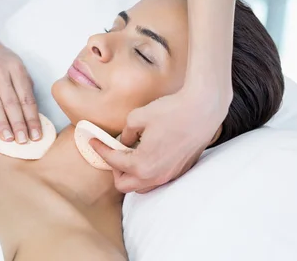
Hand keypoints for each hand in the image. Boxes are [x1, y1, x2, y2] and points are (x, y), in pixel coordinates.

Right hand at [0, 32, 41, 143]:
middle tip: (24, 141)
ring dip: (3, 124)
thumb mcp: (17, 67)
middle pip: (11, 102)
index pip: (26, 97)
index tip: (37, 134)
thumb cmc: (1, 60)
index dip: (32, 117)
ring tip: (9, 139)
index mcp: (15, 68)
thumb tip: (32, 116)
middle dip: (19, 124)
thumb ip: (25, 87)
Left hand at [90, 86, 229, 193]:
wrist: (203, 109)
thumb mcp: (137, 117)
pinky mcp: (180, 171)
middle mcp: (155, 176)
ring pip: (141, 186)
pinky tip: (147, 154)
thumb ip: (125, 133)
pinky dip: (147, 171)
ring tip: (130, 154)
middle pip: (124, 185)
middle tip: (113, 152)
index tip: (93, 141)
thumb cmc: (171, 111)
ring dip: (131, 174)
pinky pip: (157, 179)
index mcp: (141, 164)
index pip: (112, 162)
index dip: (100, 150)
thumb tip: (123, 141)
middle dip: (114, 169)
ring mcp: (169, 176)